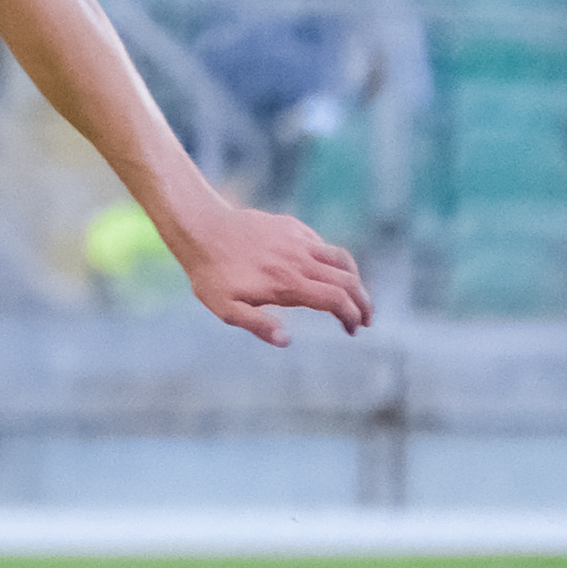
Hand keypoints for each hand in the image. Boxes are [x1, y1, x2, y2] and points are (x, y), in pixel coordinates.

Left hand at [175, 202, 370, 348]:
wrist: (201, 229)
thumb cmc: (211, 275)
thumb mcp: (226, 309)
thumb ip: (257, 325)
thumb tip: (286, 340)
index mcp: (287, 283)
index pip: (335, 299)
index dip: (351, 316)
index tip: (353, 330)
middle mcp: (299, 260)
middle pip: (348, 280)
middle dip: (363, 302)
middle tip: (365, 320)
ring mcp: (298, 240)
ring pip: (341, 259)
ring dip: (355, 280)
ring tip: (355, 296)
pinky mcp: (292, 227)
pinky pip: (322, 245)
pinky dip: (333, 262)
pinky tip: (325, 274)